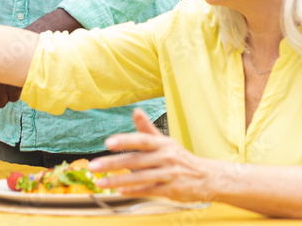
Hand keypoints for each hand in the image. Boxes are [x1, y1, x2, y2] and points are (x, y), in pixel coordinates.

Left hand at [88, 108, 214, 202]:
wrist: (207, 177)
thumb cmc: (180, 158)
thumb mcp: (165, 142)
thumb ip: (147, 129)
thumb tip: (136, 111)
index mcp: (163, 144)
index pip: (142, 140)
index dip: (125, 140)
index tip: (108, 142)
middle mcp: (166, 157)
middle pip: (136, 161)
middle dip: (113, 164)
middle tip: (93, 166)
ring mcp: (169, 174)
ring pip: (140, 178)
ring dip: (119, 181)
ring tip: (100, 183)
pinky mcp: (171, 190)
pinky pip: (149, 190)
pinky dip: (133, 191)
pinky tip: (119, 191)